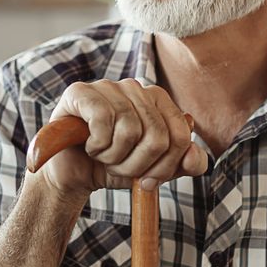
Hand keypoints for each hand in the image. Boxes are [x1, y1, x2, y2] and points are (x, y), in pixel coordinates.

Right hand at [34, 79, 206, 200]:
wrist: (73, 174)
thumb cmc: (113, 166)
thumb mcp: (154, 170)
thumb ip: (183, 164)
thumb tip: (193, 155)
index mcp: (158, 100)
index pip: (181, 135)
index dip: (166, 167)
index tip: (147, 180)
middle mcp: (135, 87)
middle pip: (158, 136)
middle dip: (138, 165)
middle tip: (119, 166)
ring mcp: (107, 86)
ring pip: (130, 130)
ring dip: (114, 157)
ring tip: (102, 155)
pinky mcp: (80, 92)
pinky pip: (103, 121)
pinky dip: (97, 145)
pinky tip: (89, 146)